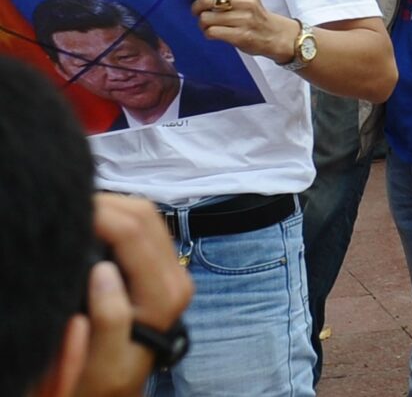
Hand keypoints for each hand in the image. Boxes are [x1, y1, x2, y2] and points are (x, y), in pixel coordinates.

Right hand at [71, 194, 193, 396]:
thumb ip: (109, 319)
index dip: (99, 213)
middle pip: (145, 214)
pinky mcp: (163, 272)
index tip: (66, 212)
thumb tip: (103, 271)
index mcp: (162, 296)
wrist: (117, 393)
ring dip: (113, 208)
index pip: (134, 231)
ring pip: (147, 216)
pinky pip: (145, 229)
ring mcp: (173, 272)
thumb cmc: (102, 383)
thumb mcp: (102, 365)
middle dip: (106, 202)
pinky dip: (118, 219)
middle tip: (68, 208)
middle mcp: (176, 279)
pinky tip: (92, 227)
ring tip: (77, 215)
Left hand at [181, 0, 299, 62]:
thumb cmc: (254, 14)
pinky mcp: (240, 35)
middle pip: (207, 0)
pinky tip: (214, 32)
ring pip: (206, 18)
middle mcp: (246, 1)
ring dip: (202, 23)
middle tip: (197, 12)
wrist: (274, 34)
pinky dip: (208, 33)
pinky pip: (212, 32)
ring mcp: (244, 19)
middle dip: (195, 8)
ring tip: (209, 24)